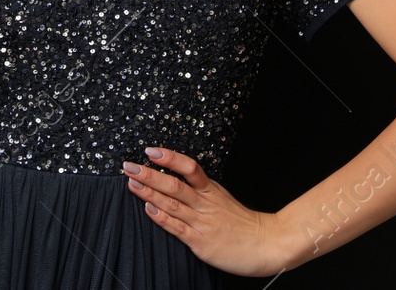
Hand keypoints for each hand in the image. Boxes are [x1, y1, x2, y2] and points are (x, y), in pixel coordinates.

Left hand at [122, 146, 289, 277]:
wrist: (267, 244)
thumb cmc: (243, 223)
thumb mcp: (222, 198)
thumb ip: (201, 190)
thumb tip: (177, 178)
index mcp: (211, 190)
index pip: (189, 167)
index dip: (169, 158)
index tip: (151, 150)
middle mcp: (205, 203)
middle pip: (174, 184)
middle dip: (148, 174)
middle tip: (128, 165)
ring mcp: (202, 222)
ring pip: (172, 203)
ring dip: (149, 193)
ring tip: (132, 182)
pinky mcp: (200, 242)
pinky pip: (178, 227)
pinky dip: (162, 218)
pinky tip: (149, 210)